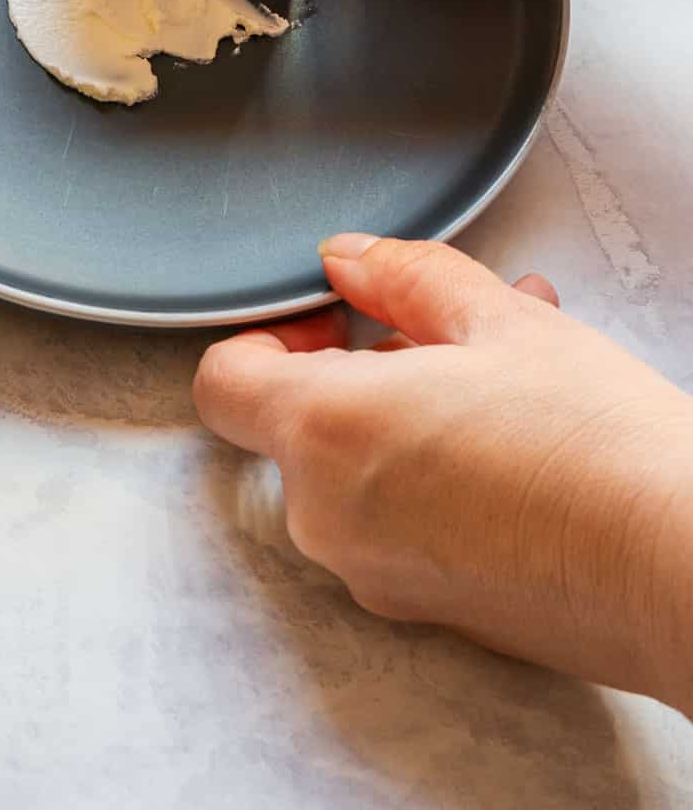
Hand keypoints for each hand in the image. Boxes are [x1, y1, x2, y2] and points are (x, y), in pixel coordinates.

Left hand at [193, 236, 692, 712]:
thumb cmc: (592, 443)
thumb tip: (349, 258)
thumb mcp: (497, 320)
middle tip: (444, 331)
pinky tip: (523, 431)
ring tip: (509, 365)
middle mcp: (332, 518)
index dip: (267, 335)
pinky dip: (439, 473)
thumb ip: (403, 276)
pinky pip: (405, 524)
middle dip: (367, 367)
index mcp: (324, 434)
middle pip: (300, 427)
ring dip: (414, 413)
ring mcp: (379, 576)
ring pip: (361, 473)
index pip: (225, 381)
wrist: (680, 571)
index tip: (332, 317)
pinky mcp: (434, 613)